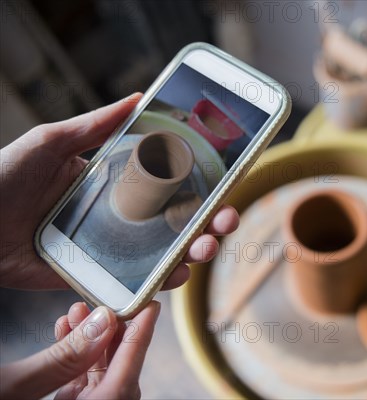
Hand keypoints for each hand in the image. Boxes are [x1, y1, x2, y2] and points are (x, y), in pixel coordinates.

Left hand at [0, 93, 238, 289]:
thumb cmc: (1, 177)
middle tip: (226, 221)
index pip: (168, 184)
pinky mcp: (95, 277)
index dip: (200, 186)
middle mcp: (119, 216)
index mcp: (114, 183)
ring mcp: (110, 249)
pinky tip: (177, 275)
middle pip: (175, 221)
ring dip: (194, 252)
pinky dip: (161, 283)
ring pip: (164, 253)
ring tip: (204, 248)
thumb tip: (139, 97)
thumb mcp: (50, 143)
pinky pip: (134, 282)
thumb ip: (95, 126)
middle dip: (209, 223)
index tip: (225, 184)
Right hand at [0, 301, 159, 398]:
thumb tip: (103, 320)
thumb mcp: (11, 388)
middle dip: (111, 336)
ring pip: (97, 379)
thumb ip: (62, 358)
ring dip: (90, 344)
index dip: (141, 339)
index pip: (127, 377)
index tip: (152, 308)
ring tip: (75, 312)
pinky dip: (74, 359)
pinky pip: (78, 387)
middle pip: (116, 376)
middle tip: (102, 304)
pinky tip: (63, 332)